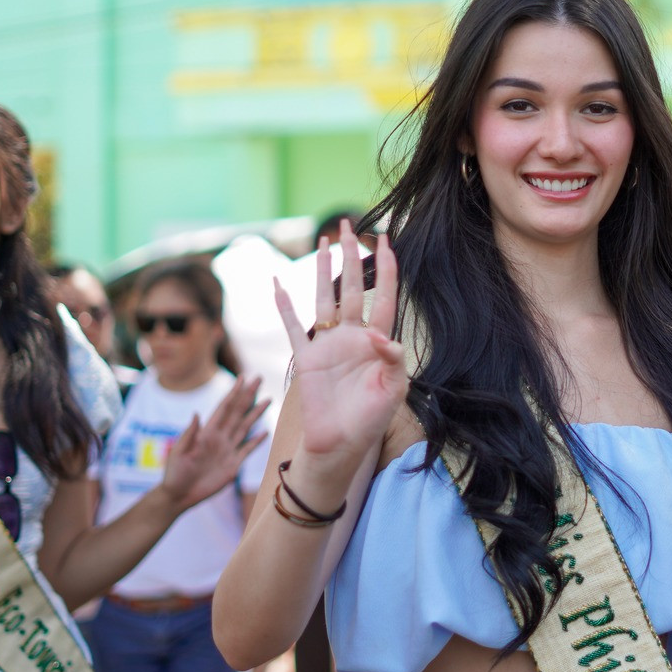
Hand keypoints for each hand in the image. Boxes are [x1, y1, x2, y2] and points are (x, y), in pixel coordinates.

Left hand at [159, 375, 271, 509]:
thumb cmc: (174, 472)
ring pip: (245, 427)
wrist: (179, 495)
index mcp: (207, 432)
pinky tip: (265, 432)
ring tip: (268, 400)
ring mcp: (227, 450)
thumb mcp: (179, 452)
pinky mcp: (233, 465)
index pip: (224, 408)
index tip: (242, 378)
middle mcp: (219, 437)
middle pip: (238, 412)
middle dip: (248, 395)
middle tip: (259, 379)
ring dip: (255, 413)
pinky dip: (256, 441)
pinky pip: (247, 449)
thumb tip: (196, 414)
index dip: (233, 393)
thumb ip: (189, 434)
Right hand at [276, 223, 407, 472]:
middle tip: (349, 225)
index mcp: (378, 342)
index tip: (386, 239)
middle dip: (352, 255)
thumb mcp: (392, 391)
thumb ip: (392, 360)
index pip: (385, 296)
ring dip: (323, 270)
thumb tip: (379, 336)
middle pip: (352, 287)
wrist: (340, 446)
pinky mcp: (306, 359)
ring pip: (324, 298)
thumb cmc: (370, 421)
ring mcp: (328, 345)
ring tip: (324, 242)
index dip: (386, 268)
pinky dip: (285, 306)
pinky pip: (293, 326)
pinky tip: (278, 284)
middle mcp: (352, 337)